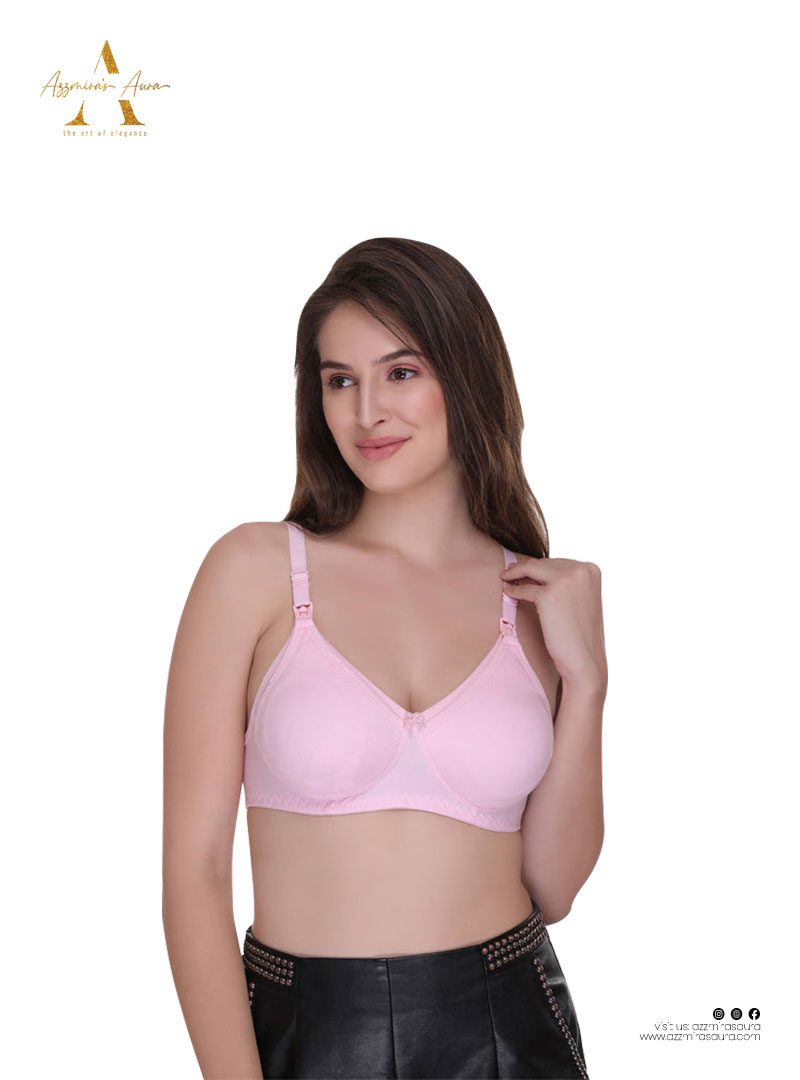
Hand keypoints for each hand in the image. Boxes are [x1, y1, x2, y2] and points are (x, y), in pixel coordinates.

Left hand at [500, 557, 606, 694]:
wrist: (584, 661)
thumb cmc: (580, 634)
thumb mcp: (579, 600)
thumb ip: (566, 583)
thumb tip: (536, 571)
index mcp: (591, 570)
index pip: (559, 562)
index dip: (541, 567)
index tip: (526, 569)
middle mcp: (581, 570)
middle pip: (544, 563)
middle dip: (527, 568)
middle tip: (511, 572)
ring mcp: (565, 580)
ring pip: (531, 569)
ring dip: (516, 573)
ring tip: (505, 578)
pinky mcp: (549, 595)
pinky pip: (524, 588)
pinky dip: (514, 590)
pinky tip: (508, 592)